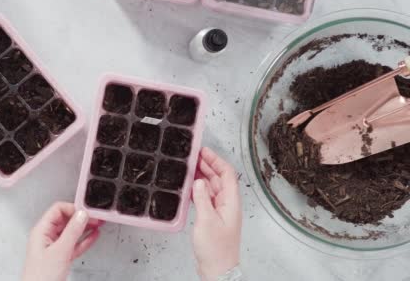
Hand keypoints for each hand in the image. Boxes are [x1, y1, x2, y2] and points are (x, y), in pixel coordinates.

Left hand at [22, 202, 101, 280]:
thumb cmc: (40, 277)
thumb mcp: (60, 251)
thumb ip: (72, 232)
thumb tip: (81, 215)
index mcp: (42, 231)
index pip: (58, 210)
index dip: (73, 208)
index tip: (86, 212)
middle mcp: (47, 237)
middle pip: (66, 219)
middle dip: (81, 217)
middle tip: (95, 217)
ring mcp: (54, 247)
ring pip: (72, 232)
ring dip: (85, 227)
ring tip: (98, 223)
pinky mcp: (61, 257)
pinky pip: (75, 244)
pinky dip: (84, 239)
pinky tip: (93, 236)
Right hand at [192, 148, 241, 280]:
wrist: (218, 269)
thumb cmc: (216, 249)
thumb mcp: (207, 220)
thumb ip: (202, 198)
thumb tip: (198, 180)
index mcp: (231, 202)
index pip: (227, 174)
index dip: (216, 160)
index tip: (204, 151)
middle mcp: (227, 204)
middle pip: (219, 178)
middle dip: (208, 165)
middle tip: (194, 156)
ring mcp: (220, 211)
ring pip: (212, 187)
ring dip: (202, 176)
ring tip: (190, 167)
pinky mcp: (212, 218)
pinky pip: (206, 198)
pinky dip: (198, 190)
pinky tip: (189, 187)